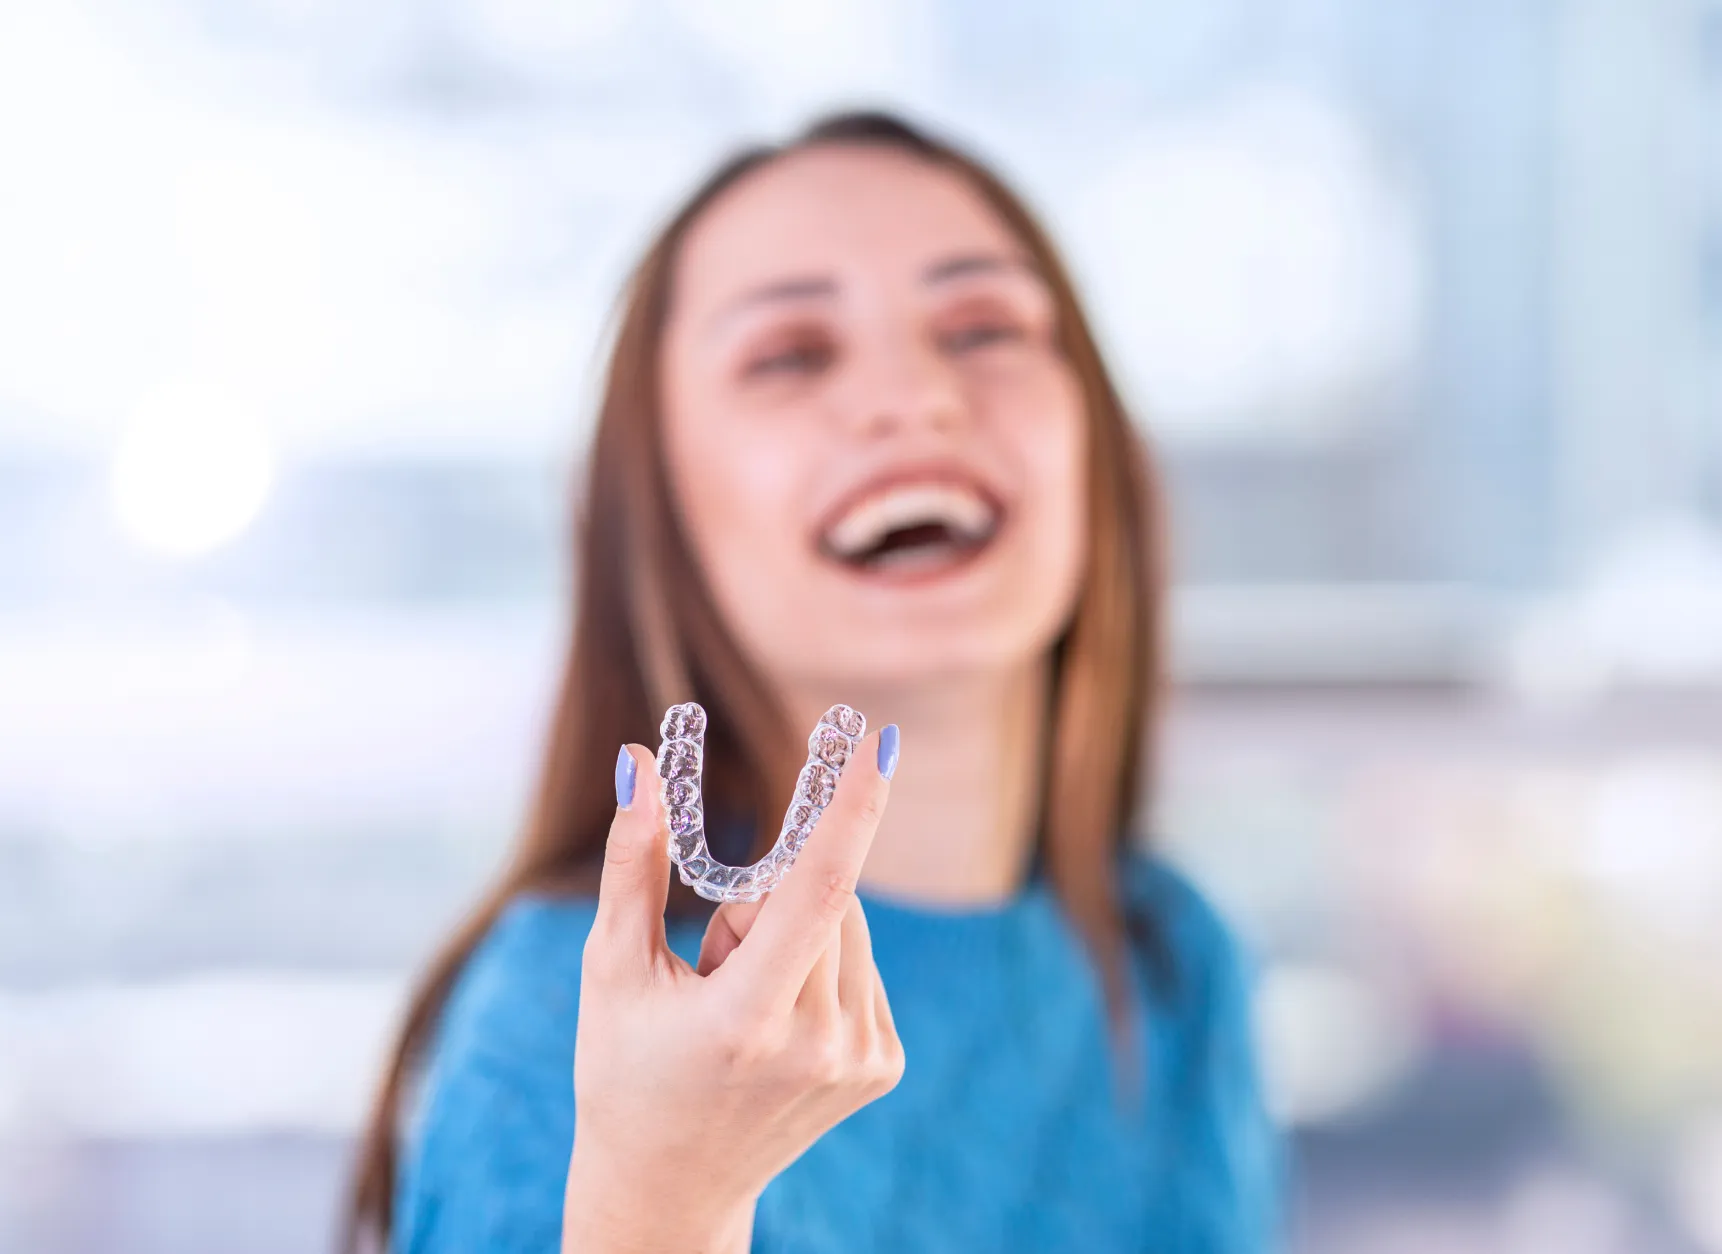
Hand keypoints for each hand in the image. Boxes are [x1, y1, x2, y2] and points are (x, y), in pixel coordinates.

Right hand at [562, 730, 904, 1253]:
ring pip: (849, 922)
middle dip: (768, 895)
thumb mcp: (612, 968)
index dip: (849, 809)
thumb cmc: (624, 1070)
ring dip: (796, 929)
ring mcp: (861, 1060)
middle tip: (714, 962)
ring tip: (741, 1000)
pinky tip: (776, 1021)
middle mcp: (819, 1044)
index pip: (816, 891)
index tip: (878, 744)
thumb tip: (637, 762)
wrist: (670, 1188)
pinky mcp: (883, 1066)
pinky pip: (861, 963)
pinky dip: (820, 965)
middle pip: (826, 893)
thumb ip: (633, 860)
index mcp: (747, 1020)